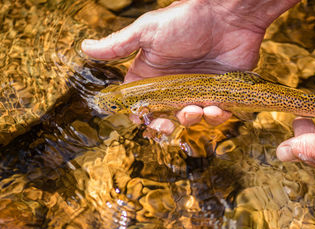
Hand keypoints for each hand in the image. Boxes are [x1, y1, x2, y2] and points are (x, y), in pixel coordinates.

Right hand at [82, 0, 298, 132]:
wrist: (228, 15)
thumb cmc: (186, 20)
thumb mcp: (148, 31)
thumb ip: (119, 45)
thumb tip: (84, 47)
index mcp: (152, 73)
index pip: (141, 103)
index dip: (141, 116)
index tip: (144, 121)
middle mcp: (174, 85)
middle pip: (164, 116)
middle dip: (165, 126)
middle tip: (168, 125)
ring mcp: (197, 89)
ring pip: (190, 118)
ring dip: (191, 120)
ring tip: (197, 109)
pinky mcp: (221, 91)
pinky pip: (217, 114)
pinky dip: (216, 117)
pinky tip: (216, 108)